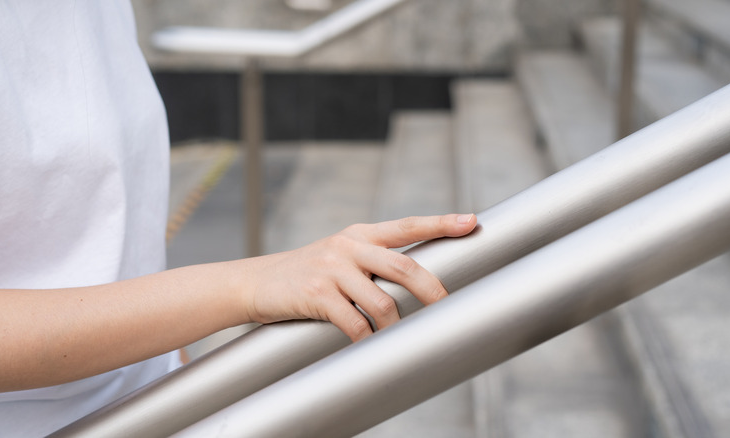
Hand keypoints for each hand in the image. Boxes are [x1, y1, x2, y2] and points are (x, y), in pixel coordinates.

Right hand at [239, 214, 476, 340]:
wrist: (259, 282)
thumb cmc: (309, 273)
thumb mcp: (341, 255)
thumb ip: (375, 260)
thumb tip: (419, 282)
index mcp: (360, 235)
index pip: (407, 226)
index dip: (440, 223)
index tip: (470, 221)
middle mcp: (348, 247)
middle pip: (403, 266)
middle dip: (430, 290)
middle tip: (445, 306)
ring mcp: (332, 269)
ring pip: (382, 301)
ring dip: (394, 323)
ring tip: (393, 333)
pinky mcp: (316, 294)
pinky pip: (355, 322)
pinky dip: (366, 337)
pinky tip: (365, 341)